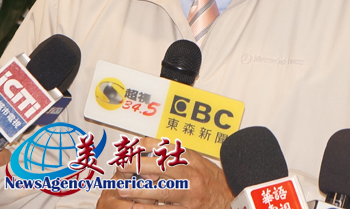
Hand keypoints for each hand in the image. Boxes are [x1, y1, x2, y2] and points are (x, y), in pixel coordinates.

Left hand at [97, 137, 232, 208]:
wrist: (227, 198)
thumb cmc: (207, 178)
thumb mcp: (194, 160)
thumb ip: (173, 156)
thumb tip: (145, 153)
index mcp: (191, 158)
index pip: (166, 147)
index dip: (145, 146)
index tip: (130, 148)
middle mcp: (192, 174)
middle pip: (162, 166)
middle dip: (139, 165)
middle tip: (121, 166)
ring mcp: (190, 194)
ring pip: (162, 192)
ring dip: (139, 191)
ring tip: (122, 189)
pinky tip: (136, 208)